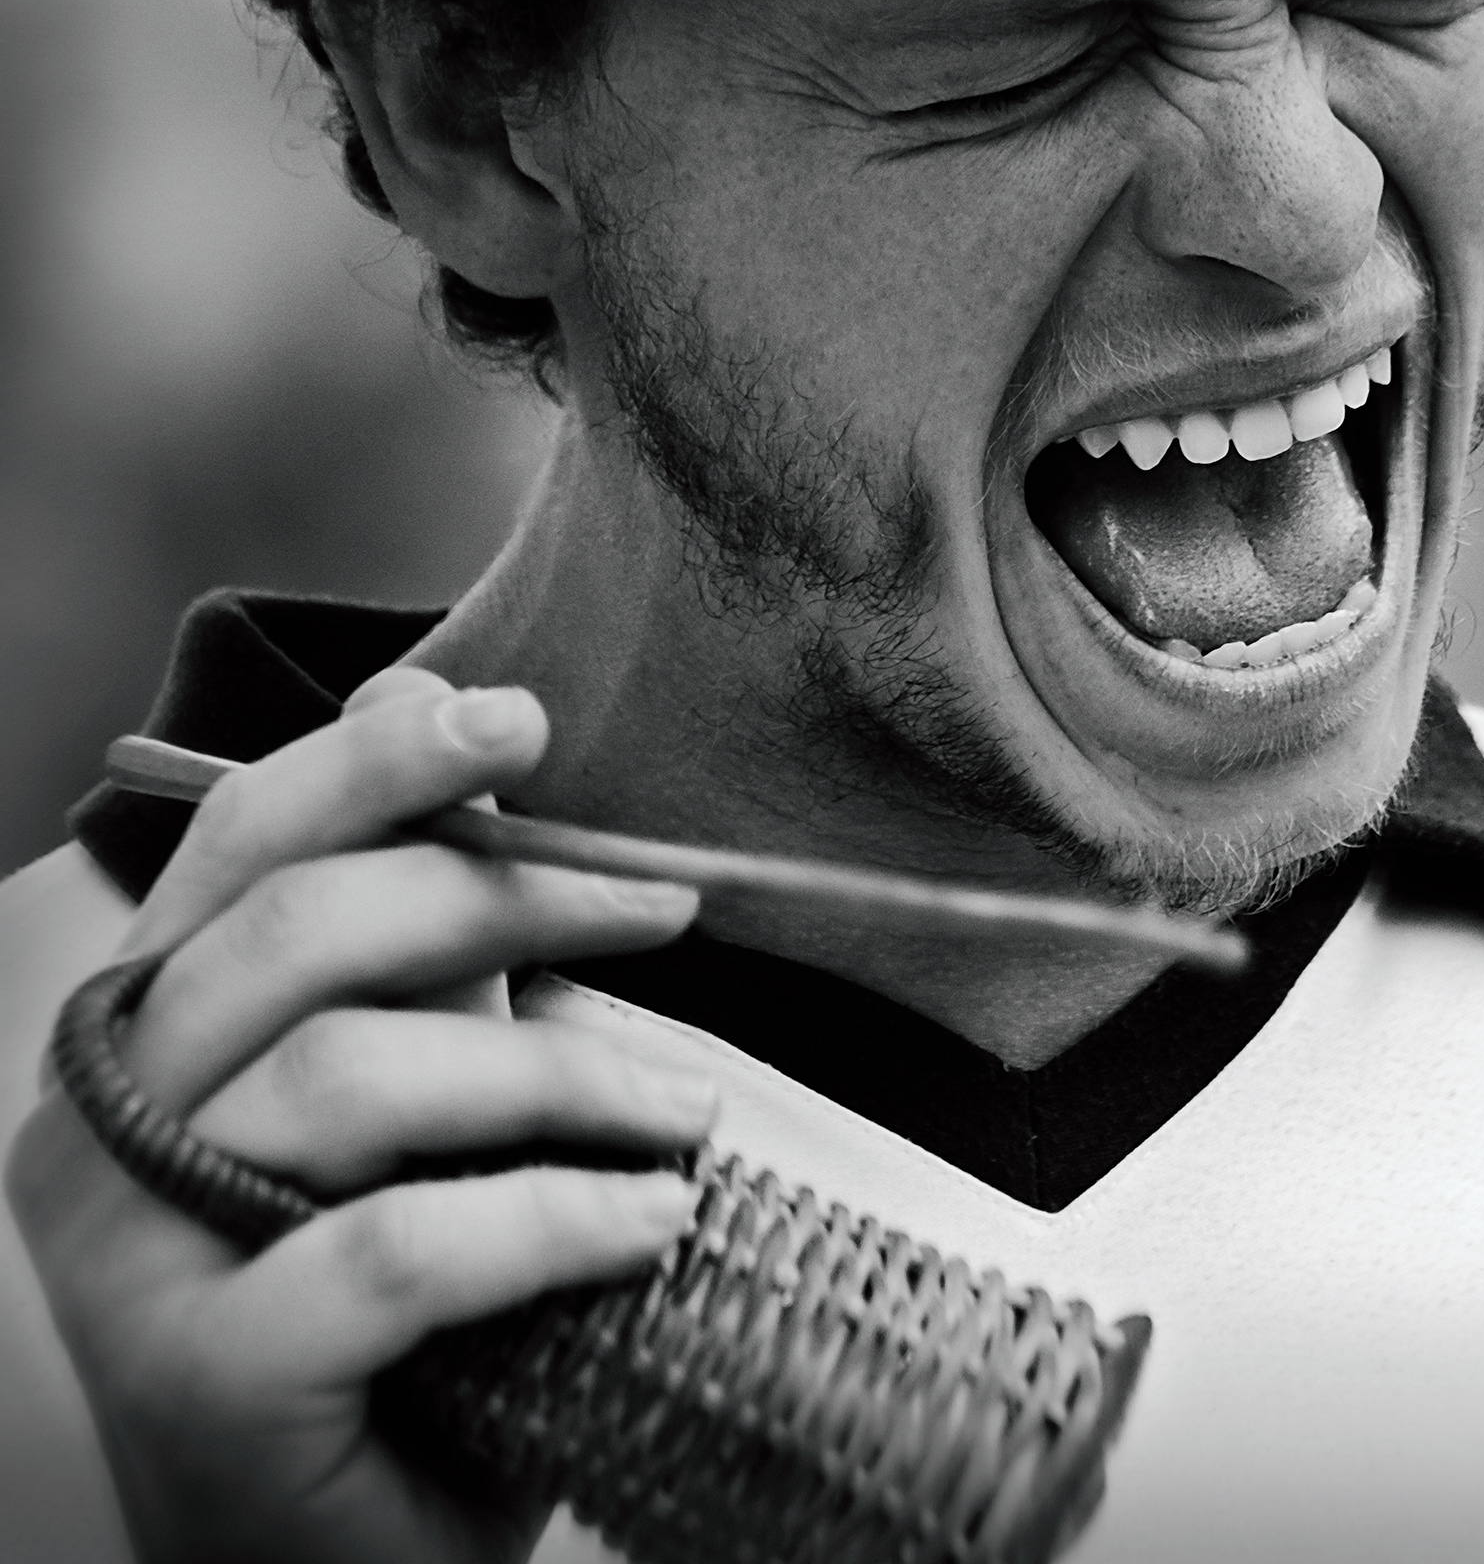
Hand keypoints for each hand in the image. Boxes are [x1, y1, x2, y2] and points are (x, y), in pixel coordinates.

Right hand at [7, 665, 712, 1563]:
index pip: (240, 843)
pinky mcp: (205, 1379)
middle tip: (663, 906)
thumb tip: (427, 703)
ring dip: (561, 1067)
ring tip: (689, 1107)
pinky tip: (656, 1219)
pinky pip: (395, 1250)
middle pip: (301, 935)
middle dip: (506, 892)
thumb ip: (407, 927)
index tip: (525, 723)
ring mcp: (129, 1260)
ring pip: (354, 1076)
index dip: (380, 763)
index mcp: (133, 1032)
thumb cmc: (383, 1313)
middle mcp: (96, 1127)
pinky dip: (551, 1219)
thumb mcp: (404, 1090)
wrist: (343, 1561)